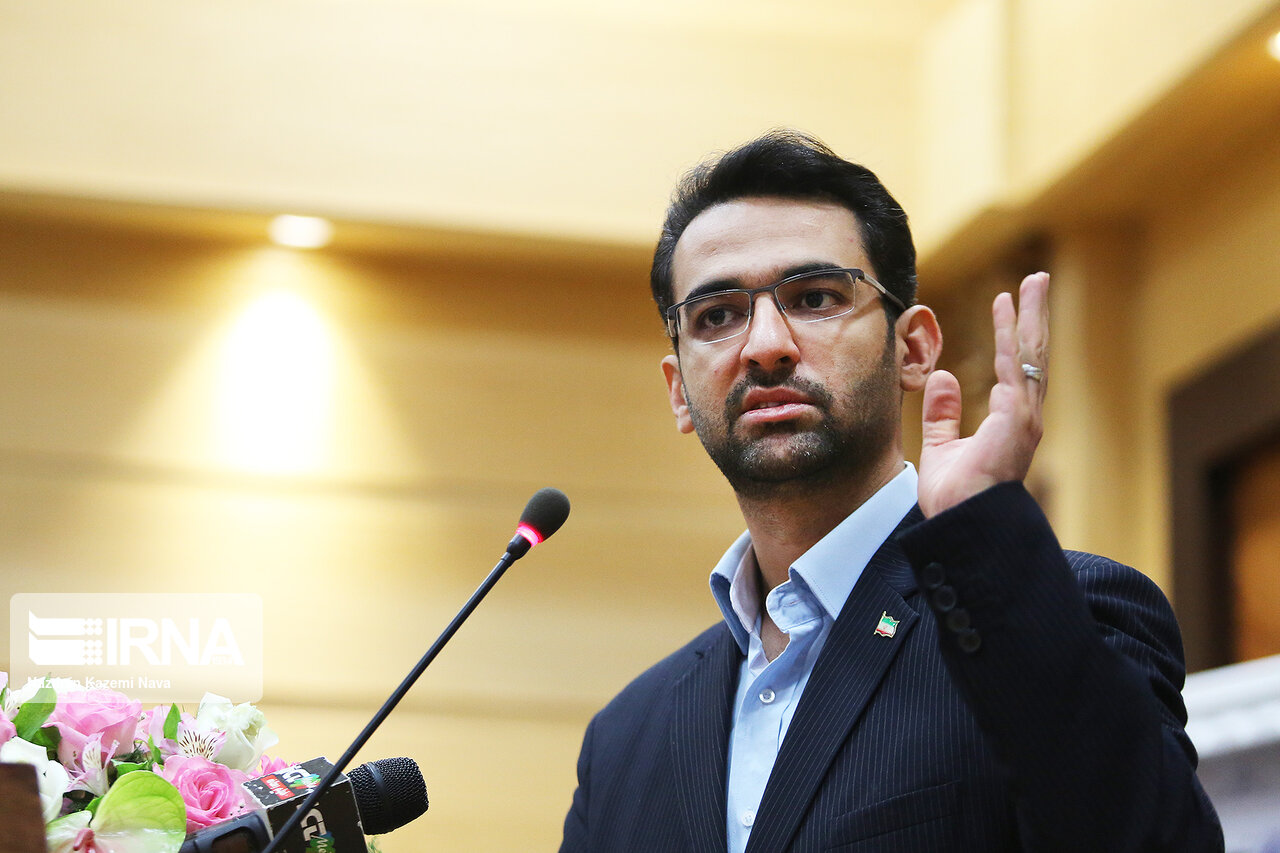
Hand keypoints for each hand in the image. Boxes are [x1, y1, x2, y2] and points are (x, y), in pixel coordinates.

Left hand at [917, 272, 1048, 516]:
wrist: (961, 524)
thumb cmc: (956, 498)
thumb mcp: (941, 447)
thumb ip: (942, 413)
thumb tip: (943, 377)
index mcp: (1009, 422)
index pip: (1016, 369)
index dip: (1014, 335)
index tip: (1009, 305)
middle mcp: (1023, 416)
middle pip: (1032, 354)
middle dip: (1035, 315)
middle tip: (1037, 279)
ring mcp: (1023, 417)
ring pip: (1030, 353)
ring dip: (1031, 314)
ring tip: (1033, 281)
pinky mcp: (1015, 419)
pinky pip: (1012, 367)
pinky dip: (1009, 336)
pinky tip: (1006, 309)